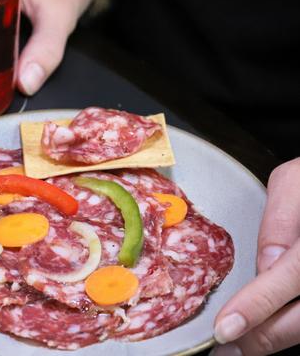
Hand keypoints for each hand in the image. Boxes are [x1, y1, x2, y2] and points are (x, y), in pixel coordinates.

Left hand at [212, 158, 299, 355]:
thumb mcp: (298, 180)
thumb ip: (280, 219)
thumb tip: (265, 263)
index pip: (292, 275)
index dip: (257, 306)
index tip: (226, 328)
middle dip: (263, 338)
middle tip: (226, 347)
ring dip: (280, 338)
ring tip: (245, 343)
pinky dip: (297, 326)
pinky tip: (273, 328)